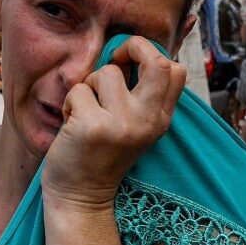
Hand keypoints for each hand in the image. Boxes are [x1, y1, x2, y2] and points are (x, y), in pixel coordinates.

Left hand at [42, 36, 186, 209]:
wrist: (81, 198)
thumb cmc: (102, 155)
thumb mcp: (134, 127)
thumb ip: (142, 96)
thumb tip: (136, 50)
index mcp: (160, 120)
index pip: (176, 70)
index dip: (152, 54)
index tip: (130, 63)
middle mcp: (147, 121)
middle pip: (156, 62)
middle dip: (132, 46)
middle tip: (115, 59)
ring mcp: (121, 125)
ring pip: (106, 73)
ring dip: (89, 86)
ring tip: (86, 110)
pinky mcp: (93, 127)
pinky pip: (78, 90)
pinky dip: (69, 103)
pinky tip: (72, 125)